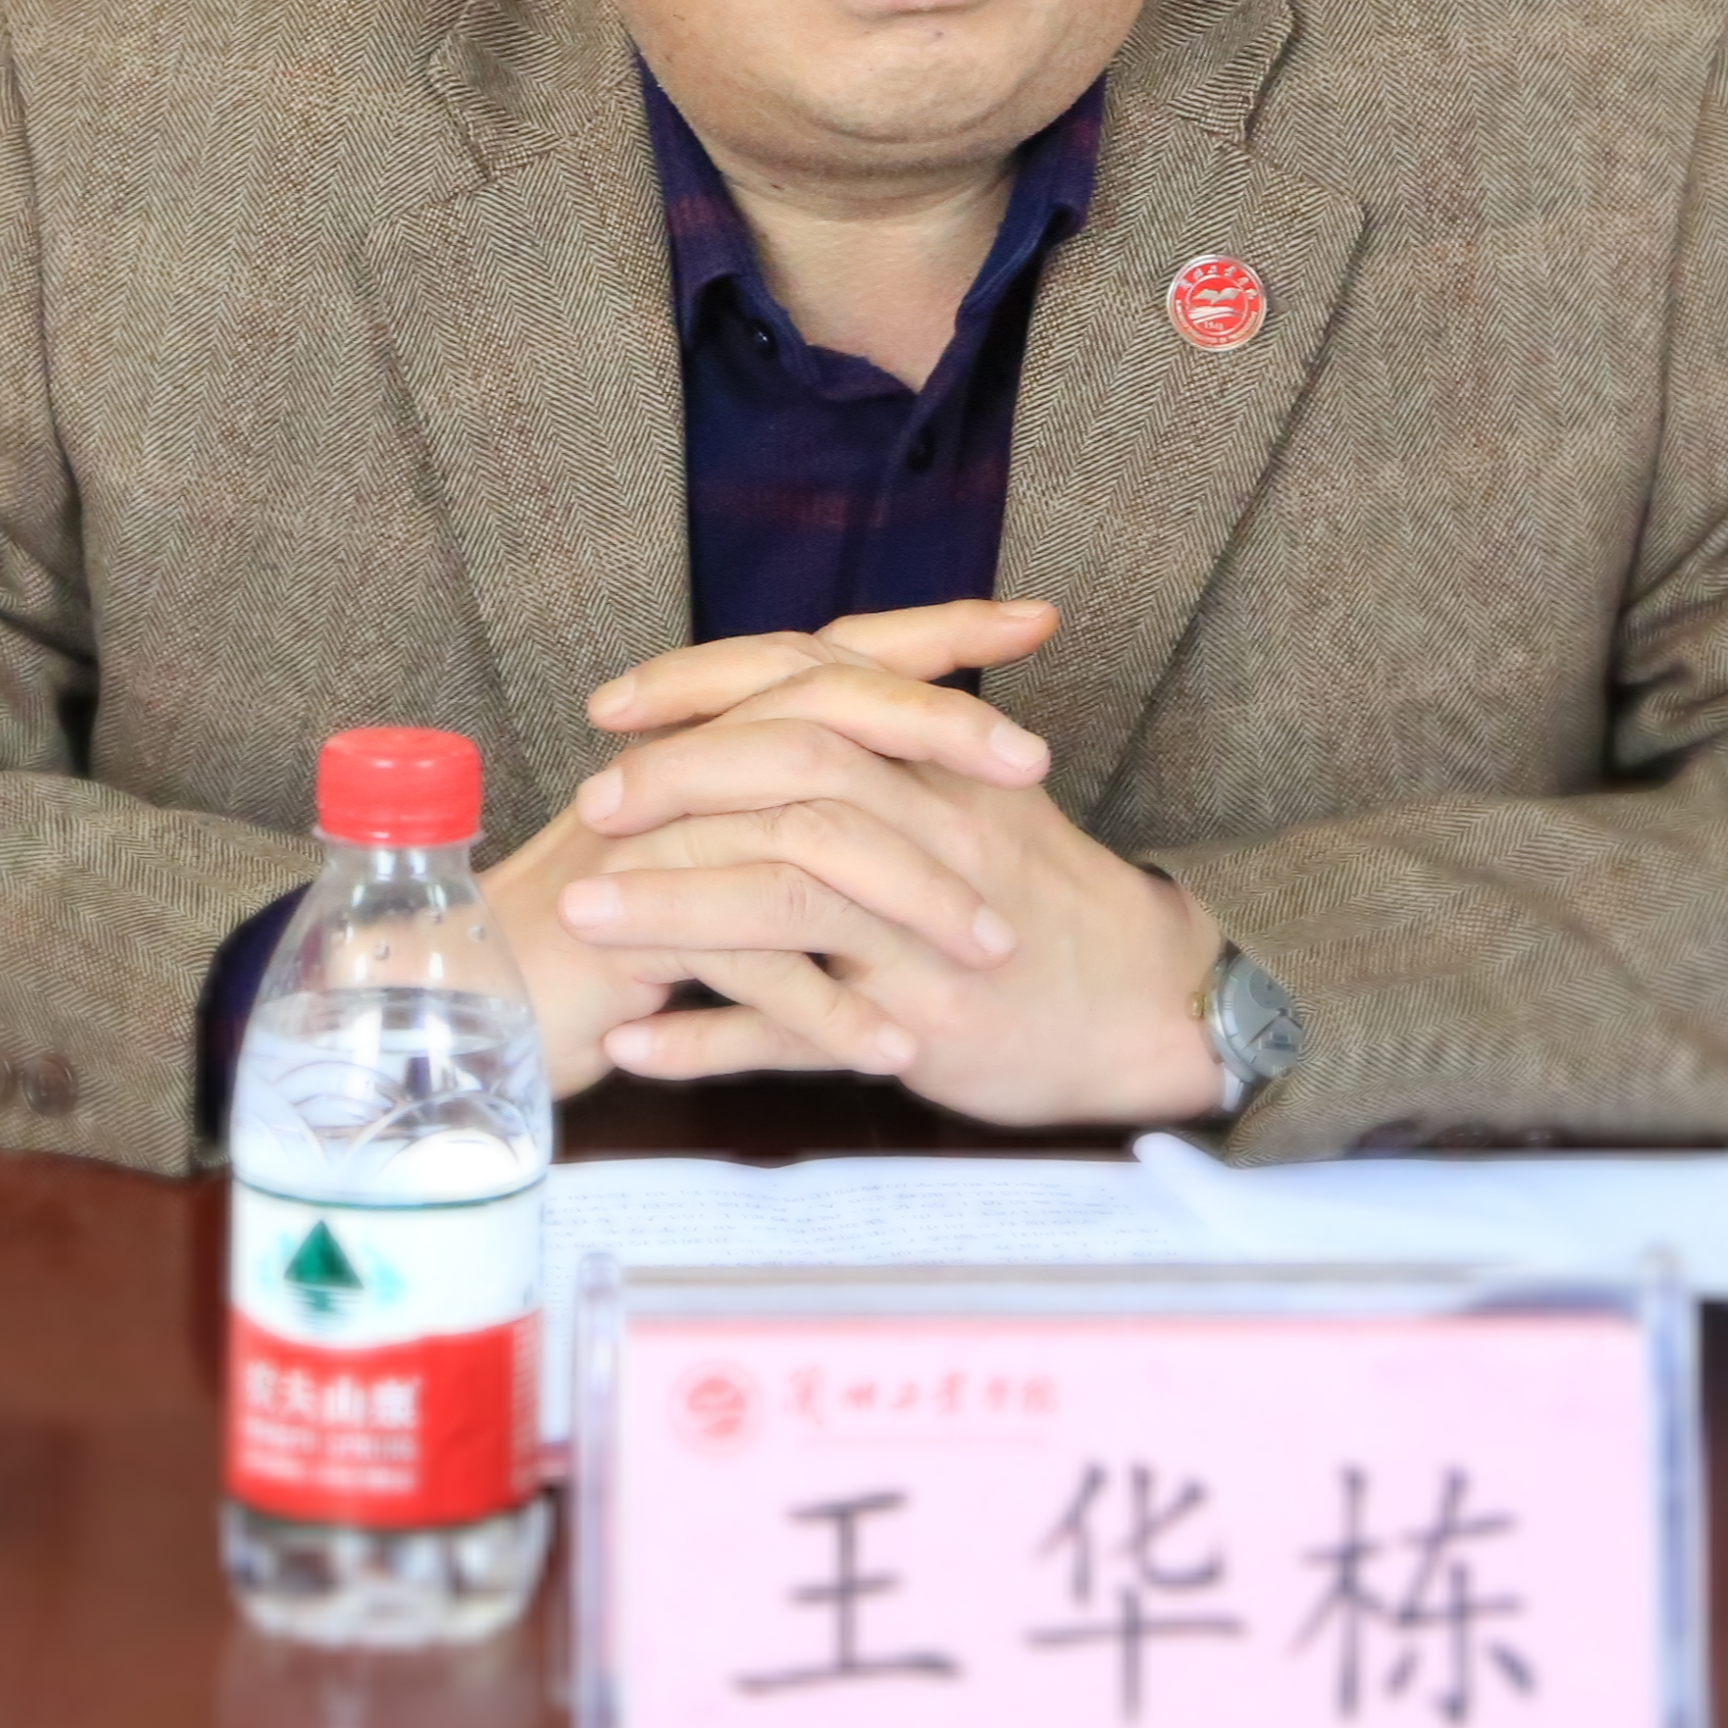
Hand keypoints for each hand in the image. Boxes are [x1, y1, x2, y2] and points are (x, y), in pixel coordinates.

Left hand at [549, 599, 1231, 1128]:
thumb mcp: (977, 788)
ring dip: (668, 909)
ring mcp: (923, 934)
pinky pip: (797, 1036)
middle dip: (675, 783)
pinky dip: (706, 1041)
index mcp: (935, 762)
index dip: (701, 685)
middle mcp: (932, 831)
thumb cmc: (1044, 892)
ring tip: (581, 920)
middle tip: (591, 806)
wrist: (1147, 1001)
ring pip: (782, 903)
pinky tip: (633, 1043)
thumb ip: (889, 731)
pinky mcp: (920, 1026)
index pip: (808, 683)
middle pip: (790, 775)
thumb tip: (774, 686)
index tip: (612, 706)